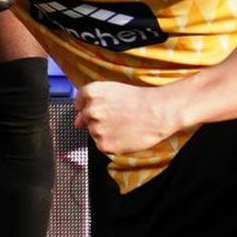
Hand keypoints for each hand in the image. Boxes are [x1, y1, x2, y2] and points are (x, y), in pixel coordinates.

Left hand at [72, 79, 190, 158]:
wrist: (159, 112)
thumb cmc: (140, 100)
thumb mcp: (113, 90)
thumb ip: (91, 102)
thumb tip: (77, 123)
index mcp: (90, 93)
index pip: (78, 104)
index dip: (91, 107)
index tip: (104, 110)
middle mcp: (89, 111)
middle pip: (85, 120)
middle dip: (98, 121)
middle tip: (118, 119)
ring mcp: (96, 129)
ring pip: (94, 133)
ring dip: (105, 133)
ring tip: (124, 126)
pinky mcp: (104, 144)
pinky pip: (102, 146)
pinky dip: (112, 144)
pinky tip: (125, 136)